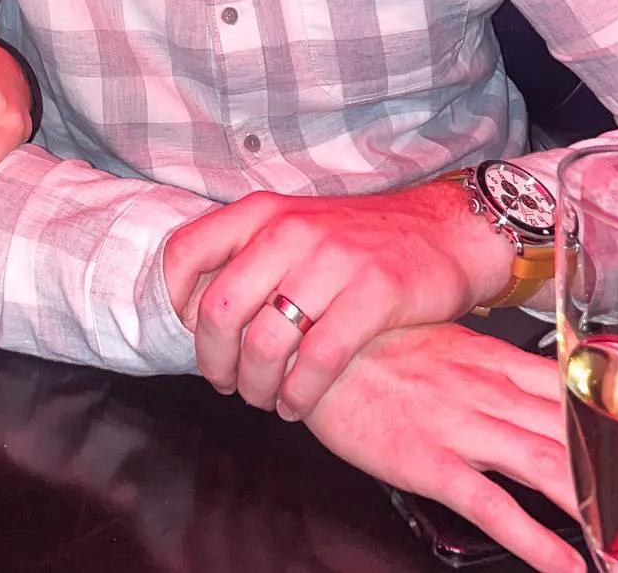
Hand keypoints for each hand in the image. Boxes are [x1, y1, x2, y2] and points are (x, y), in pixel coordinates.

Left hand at [162, 183, 510, 416]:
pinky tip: (298, 405)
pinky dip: (300, 394)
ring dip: (257, 386)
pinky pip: (320, 359)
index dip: (175, 303)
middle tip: (226, 384)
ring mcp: (333, 260)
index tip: (189, 335)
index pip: (185, 252)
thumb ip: (249, 256)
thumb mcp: (295, 227)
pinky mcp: (375, 292)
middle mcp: (289, 231)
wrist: (443, 228)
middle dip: (214, 361)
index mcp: (262, 212)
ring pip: (267, 342)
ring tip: (264, 399)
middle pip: (219, 310)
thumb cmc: (359, 239)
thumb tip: (198, 308)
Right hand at [304, 322, 583, 572]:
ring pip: (544, 465)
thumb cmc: (362, 341)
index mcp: (483, 356)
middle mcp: (481, 388)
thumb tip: (510, 378)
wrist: (301, 337)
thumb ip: (475, 359)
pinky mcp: (426, 458)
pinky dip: (534, 537)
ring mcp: (457, 423)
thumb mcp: (429, 336)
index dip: (605, 419)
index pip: (564, 388)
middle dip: (613, 472)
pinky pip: (491, 504)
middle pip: (567, 432)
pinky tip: (561, 563)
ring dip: (590, 505)